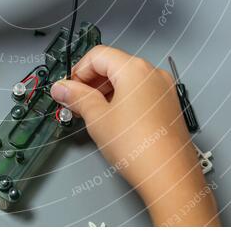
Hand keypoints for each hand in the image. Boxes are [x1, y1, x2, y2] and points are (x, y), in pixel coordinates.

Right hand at [50, 46, 218, 225]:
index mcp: (134, 69)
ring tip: (94, 114)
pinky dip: (124, 99)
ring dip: (106, 91)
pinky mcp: (169, 105)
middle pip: (114, 64)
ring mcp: (164, 89)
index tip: (68, 88)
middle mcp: (153, 73)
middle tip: (76, 103)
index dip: (78, 70)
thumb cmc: (138, 147)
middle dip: (91, 81)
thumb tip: (62, 88)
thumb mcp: (97, 118)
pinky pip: (141, 92)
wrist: (169, 175)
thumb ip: (77, 97)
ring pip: (128, 79)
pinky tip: (114, 120)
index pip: (98, 55)